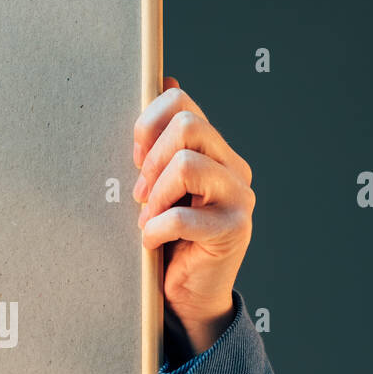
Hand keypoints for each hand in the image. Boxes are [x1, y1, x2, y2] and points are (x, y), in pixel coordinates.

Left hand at [132, 79, 254, 354]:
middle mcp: (233, 168)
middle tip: (139, 192)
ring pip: (187, 164)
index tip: (134, 157)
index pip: (182, 103)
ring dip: (155, 195)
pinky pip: (182, 216)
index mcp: (214, 150)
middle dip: (151, 158)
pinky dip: (155, 229)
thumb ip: (162, 141)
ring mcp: (239, 198)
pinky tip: (151, 241)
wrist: (188, 295)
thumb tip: (165, 78)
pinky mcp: (233, 231)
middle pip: (187, 125)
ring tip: (147, 218)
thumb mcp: (158, 186)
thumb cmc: (168, 239)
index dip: (147, 123)